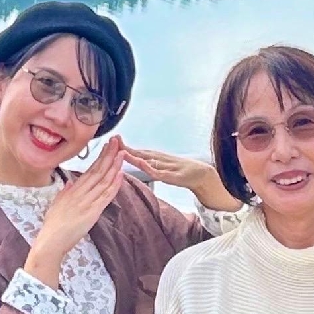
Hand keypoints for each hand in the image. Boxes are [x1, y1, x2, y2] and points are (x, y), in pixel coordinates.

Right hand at [24, 136, 128, 284]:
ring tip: (121, 153)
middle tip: (116, 142)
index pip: (89, 170)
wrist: (50, 242)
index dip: (100, 158)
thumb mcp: (56, 205)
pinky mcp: (92, 212)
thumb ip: (65, 193)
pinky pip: (105, 196)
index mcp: (72, 190)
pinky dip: (114, 185)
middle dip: (108, 155)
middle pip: (98, 171)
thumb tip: (70, 184)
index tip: (107, 147)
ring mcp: (87, 202)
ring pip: (103, 181)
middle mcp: (80, 193)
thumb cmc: (52, 226)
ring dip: (114, 166)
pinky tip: (120, 174)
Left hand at [120, 141, 238, 213]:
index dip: (123, 147)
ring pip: (146, 160)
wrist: (201, 175)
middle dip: (125, 147)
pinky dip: (149, 167)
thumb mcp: (162, 169)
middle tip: (112, 138)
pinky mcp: (171, 175)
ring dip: (133, 154)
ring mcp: (164, 167)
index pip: (136, 152)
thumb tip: (139, 162)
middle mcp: (158, 160)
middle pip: (138, 152)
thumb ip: (151, 166)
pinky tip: (141, 163)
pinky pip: (157, 171)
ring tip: (121, 149)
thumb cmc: (181, 172)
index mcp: (154, 159)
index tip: (112, 139)